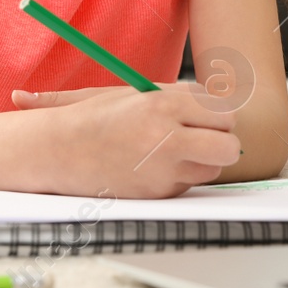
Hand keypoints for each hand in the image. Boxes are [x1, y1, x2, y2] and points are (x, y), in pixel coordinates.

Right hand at [12, 83, 239, 198]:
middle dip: (224, 140)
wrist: (59, 151)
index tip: (207, 113)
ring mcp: (162, 171)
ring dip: (202, 159)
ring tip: (174, 148)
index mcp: (161, 105)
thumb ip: (180, 96)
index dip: (218, 113)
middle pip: (228, 146)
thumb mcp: (138, 92)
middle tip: (207, 133)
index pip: (223, 112)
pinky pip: (188, 183)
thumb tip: (218, 100)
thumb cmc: (99, 116)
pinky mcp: (156, 194)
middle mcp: (166, 139)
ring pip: (212, 168)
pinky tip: (154, 164)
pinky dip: (180, 174)